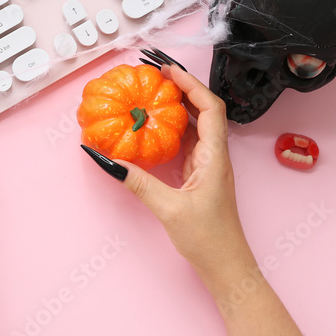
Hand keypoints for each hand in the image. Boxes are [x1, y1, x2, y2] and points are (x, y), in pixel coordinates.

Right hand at [92, 60, 254, 289]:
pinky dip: (170, 129)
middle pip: (202, 109)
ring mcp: (207, 164)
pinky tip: (152, 127)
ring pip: (193, 125)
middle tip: (153, 75)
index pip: (209, 107)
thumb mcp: (169, 209)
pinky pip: (185, 142)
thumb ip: (139, 182)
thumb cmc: (208, 239)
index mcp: (215, 156)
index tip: (167, 70)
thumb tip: (109, 160)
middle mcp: (214, 155)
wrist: (226, 265)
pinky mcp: (199, 174)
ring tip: (150, 94)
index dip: (190, 84)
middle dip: (180, 88)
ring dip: (175, 107)